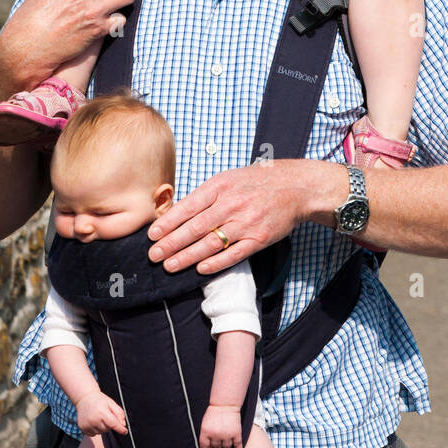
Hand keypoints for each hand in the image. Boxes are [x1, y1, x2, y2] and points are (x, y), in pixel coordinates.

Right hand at [76, 390, 128, 435]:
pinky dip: (95, 430)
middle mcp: (94, 419)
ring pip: (100, 432)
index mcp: (102, 412)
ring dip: (102, 427)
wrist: (84, 398)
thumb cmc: (99, 400)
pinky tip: (93, 421)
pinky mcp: (82, 428)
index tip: (125, 431)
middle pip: (107, 429)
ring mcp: (87, 424)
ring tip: (98, 417)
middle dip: (109, 424)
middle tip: (105, 415)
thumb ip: (119, 413)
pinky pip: (93, 434)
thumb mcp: (111, 403)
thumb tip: (123, 425)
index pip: (113, 424)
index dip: (120, 429)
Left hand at [147, 160, 309, 272]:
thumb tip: (176, 213)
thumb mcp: (228, 178)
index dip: (168, 223)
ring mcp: (247, 222)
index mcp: (221, 186)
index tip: (152, 235)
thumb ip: (205, 195)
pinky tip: (200, 269)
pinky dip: (216, 263)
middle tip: (153, 255)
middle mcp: (232, 203)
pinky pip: (234, 254)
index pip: (188, 206)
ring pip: (211, 243)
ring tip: (169, 265)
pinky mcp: (260, 238)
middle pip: (195, 227)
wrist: (295, 186)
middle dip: (171, 243)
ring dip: (187, 256)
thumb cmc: (256, 181)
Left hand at [199, 405, 242, 447]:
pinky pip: (237, 446)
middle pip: (216, 446)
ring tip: (226, 435)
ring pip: (226, 446)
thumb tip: (209, 446)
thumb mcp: (205, 423)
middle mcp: (216, 435)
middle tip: (219, 435)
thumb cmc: (214, 412)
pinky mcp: (236, 433)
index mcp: (206, 431)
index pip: (204, 447)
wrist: (226, 403)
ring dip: (226, 443)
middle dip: (217, 442)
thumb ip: (206, 434)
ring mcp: (226, 435)